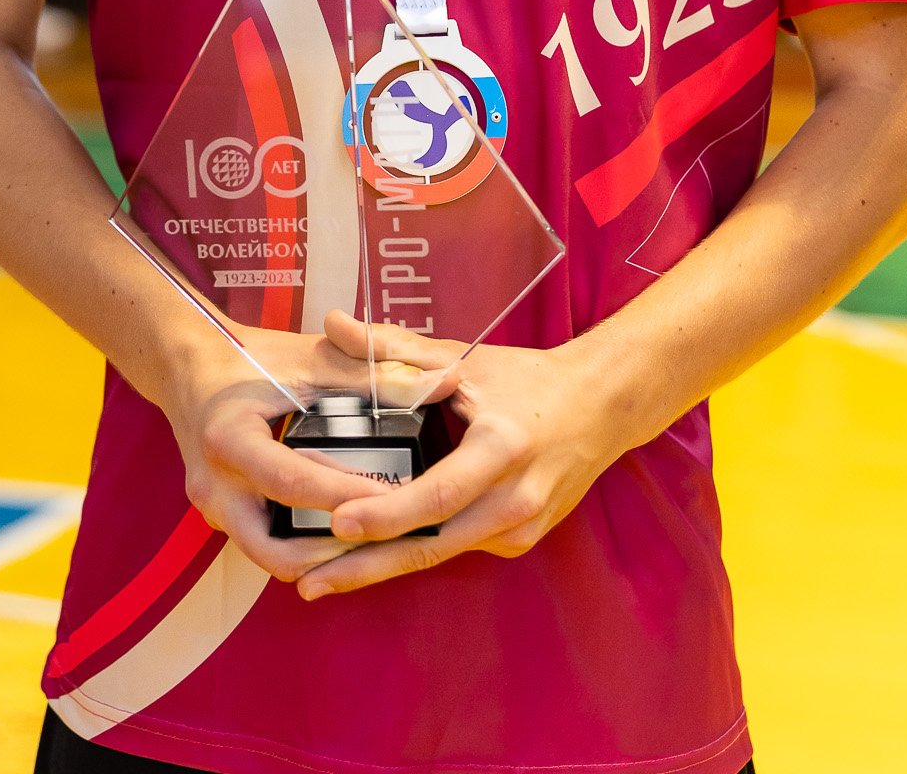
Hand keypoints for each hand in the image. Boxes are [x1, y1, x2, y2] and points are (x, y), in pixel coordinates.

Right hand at [158, 316, 434, 588]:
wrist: (187, 364)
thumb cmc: (249, 357)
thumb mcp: (310, 359)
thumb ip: (375, 373)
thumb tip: (445, 382)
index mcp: (230, 439)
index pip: (295, 482)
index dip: (348, 495)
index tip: (397, 500)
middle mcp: (214, 485)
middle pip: (277, 548)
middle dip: (335, 551)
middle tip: (390, 540)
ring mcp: (211, 508)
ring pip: (270, 558)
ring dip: (320, 557)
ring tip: (376, 543)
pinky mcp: (220, 516)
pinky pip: (264, 545)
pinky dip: (302, 546)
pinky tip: (344, 533)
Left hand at [294, 314, 627, 599]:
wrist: (601, 407)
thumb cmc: (527, 379)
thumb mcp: (463, 358)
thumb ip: (394, 348)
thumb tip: (334, 325)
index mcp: (501, 447)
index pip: (438, 492)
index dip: (387, 513)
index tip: (337, 522)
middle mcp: (515, 497)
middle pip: (431, 544)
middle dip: (366, 566)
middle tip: (306, 581)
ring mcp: (522, 527)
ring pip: (440, 555)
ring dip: (381, 568)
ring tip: (321, 578)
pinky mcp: (521, 541)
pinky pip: (459, 547)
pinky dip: (415, 552)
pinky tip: (370, 558)